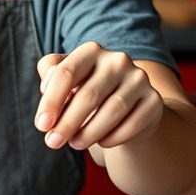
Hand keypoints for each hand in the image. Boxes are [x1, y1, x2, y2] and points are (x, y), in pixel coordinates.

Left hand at [34, 42, 162, 150]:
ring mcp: (139, 79)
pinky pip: (133, 124)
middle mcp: (118, 60)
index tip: (41, 126)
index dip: (51, 101)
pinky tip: (103, 143)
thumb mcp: (66, 81)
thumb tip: (46, 88)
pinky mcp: (154, 100)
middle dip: (67, 123)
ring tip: (75, 144)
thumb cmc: (87, 91)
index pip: (66, 73)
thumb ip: (50, 76)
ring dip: (89, 133)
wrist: (126, 107)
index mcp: (91, 50)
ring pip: (112, 111)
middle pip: (88, 95)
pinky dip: (114, 137)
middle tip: (53, 142)